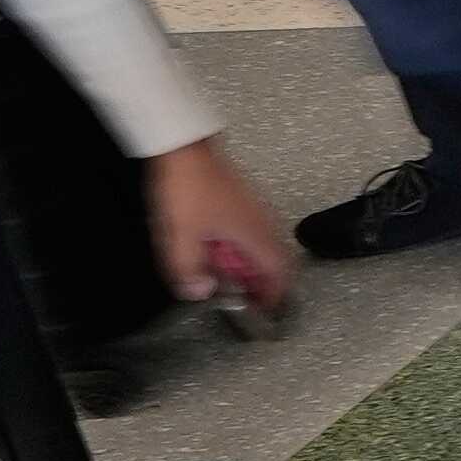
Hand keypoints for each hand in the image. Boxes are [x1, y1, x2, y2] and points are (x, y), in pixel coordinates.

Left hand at [144, 136, 289, 322]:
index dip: (274, 297)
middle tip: (248, 297)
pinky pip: (255, 233)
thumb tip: (199, 291)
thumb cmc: (189, 187)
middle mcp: (264, 223)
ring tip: (230, 274)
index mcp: (255, 235)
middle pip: (277, 262)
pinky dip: (246, 249)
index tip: (266, 311)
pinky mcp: (245, 202)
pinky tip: (221, 248)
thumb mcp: (181, 236)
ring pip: (266, 247)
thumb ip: (188, 270)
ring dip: (254, 265)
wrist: (186, 149)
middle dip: (264, 283)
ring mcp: (258, 210)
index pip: (279, 275)